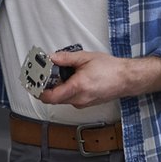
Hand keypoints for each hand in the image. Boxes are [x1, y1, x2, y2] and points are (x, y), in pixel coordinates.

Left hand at [38, 51, 160, 108]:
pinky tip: (70, 77)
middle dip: (46, 86)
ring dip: (56, 88)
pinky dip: (66, 89)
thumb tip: (51, 58)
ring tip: (57, 72)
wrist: (127, 79)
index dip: (38, 90)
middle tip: (43, 73)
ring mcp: (83, 103)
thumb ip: (66, 59)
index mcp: (77, 88)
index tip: (33, 81)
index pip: (49, 97)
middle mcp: (79, 100)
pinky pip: (71, 98)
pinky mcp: (87, 103)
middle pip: (54, 98)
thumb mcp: (86, 58)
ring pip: (62, 98)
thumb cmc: (110, 68)